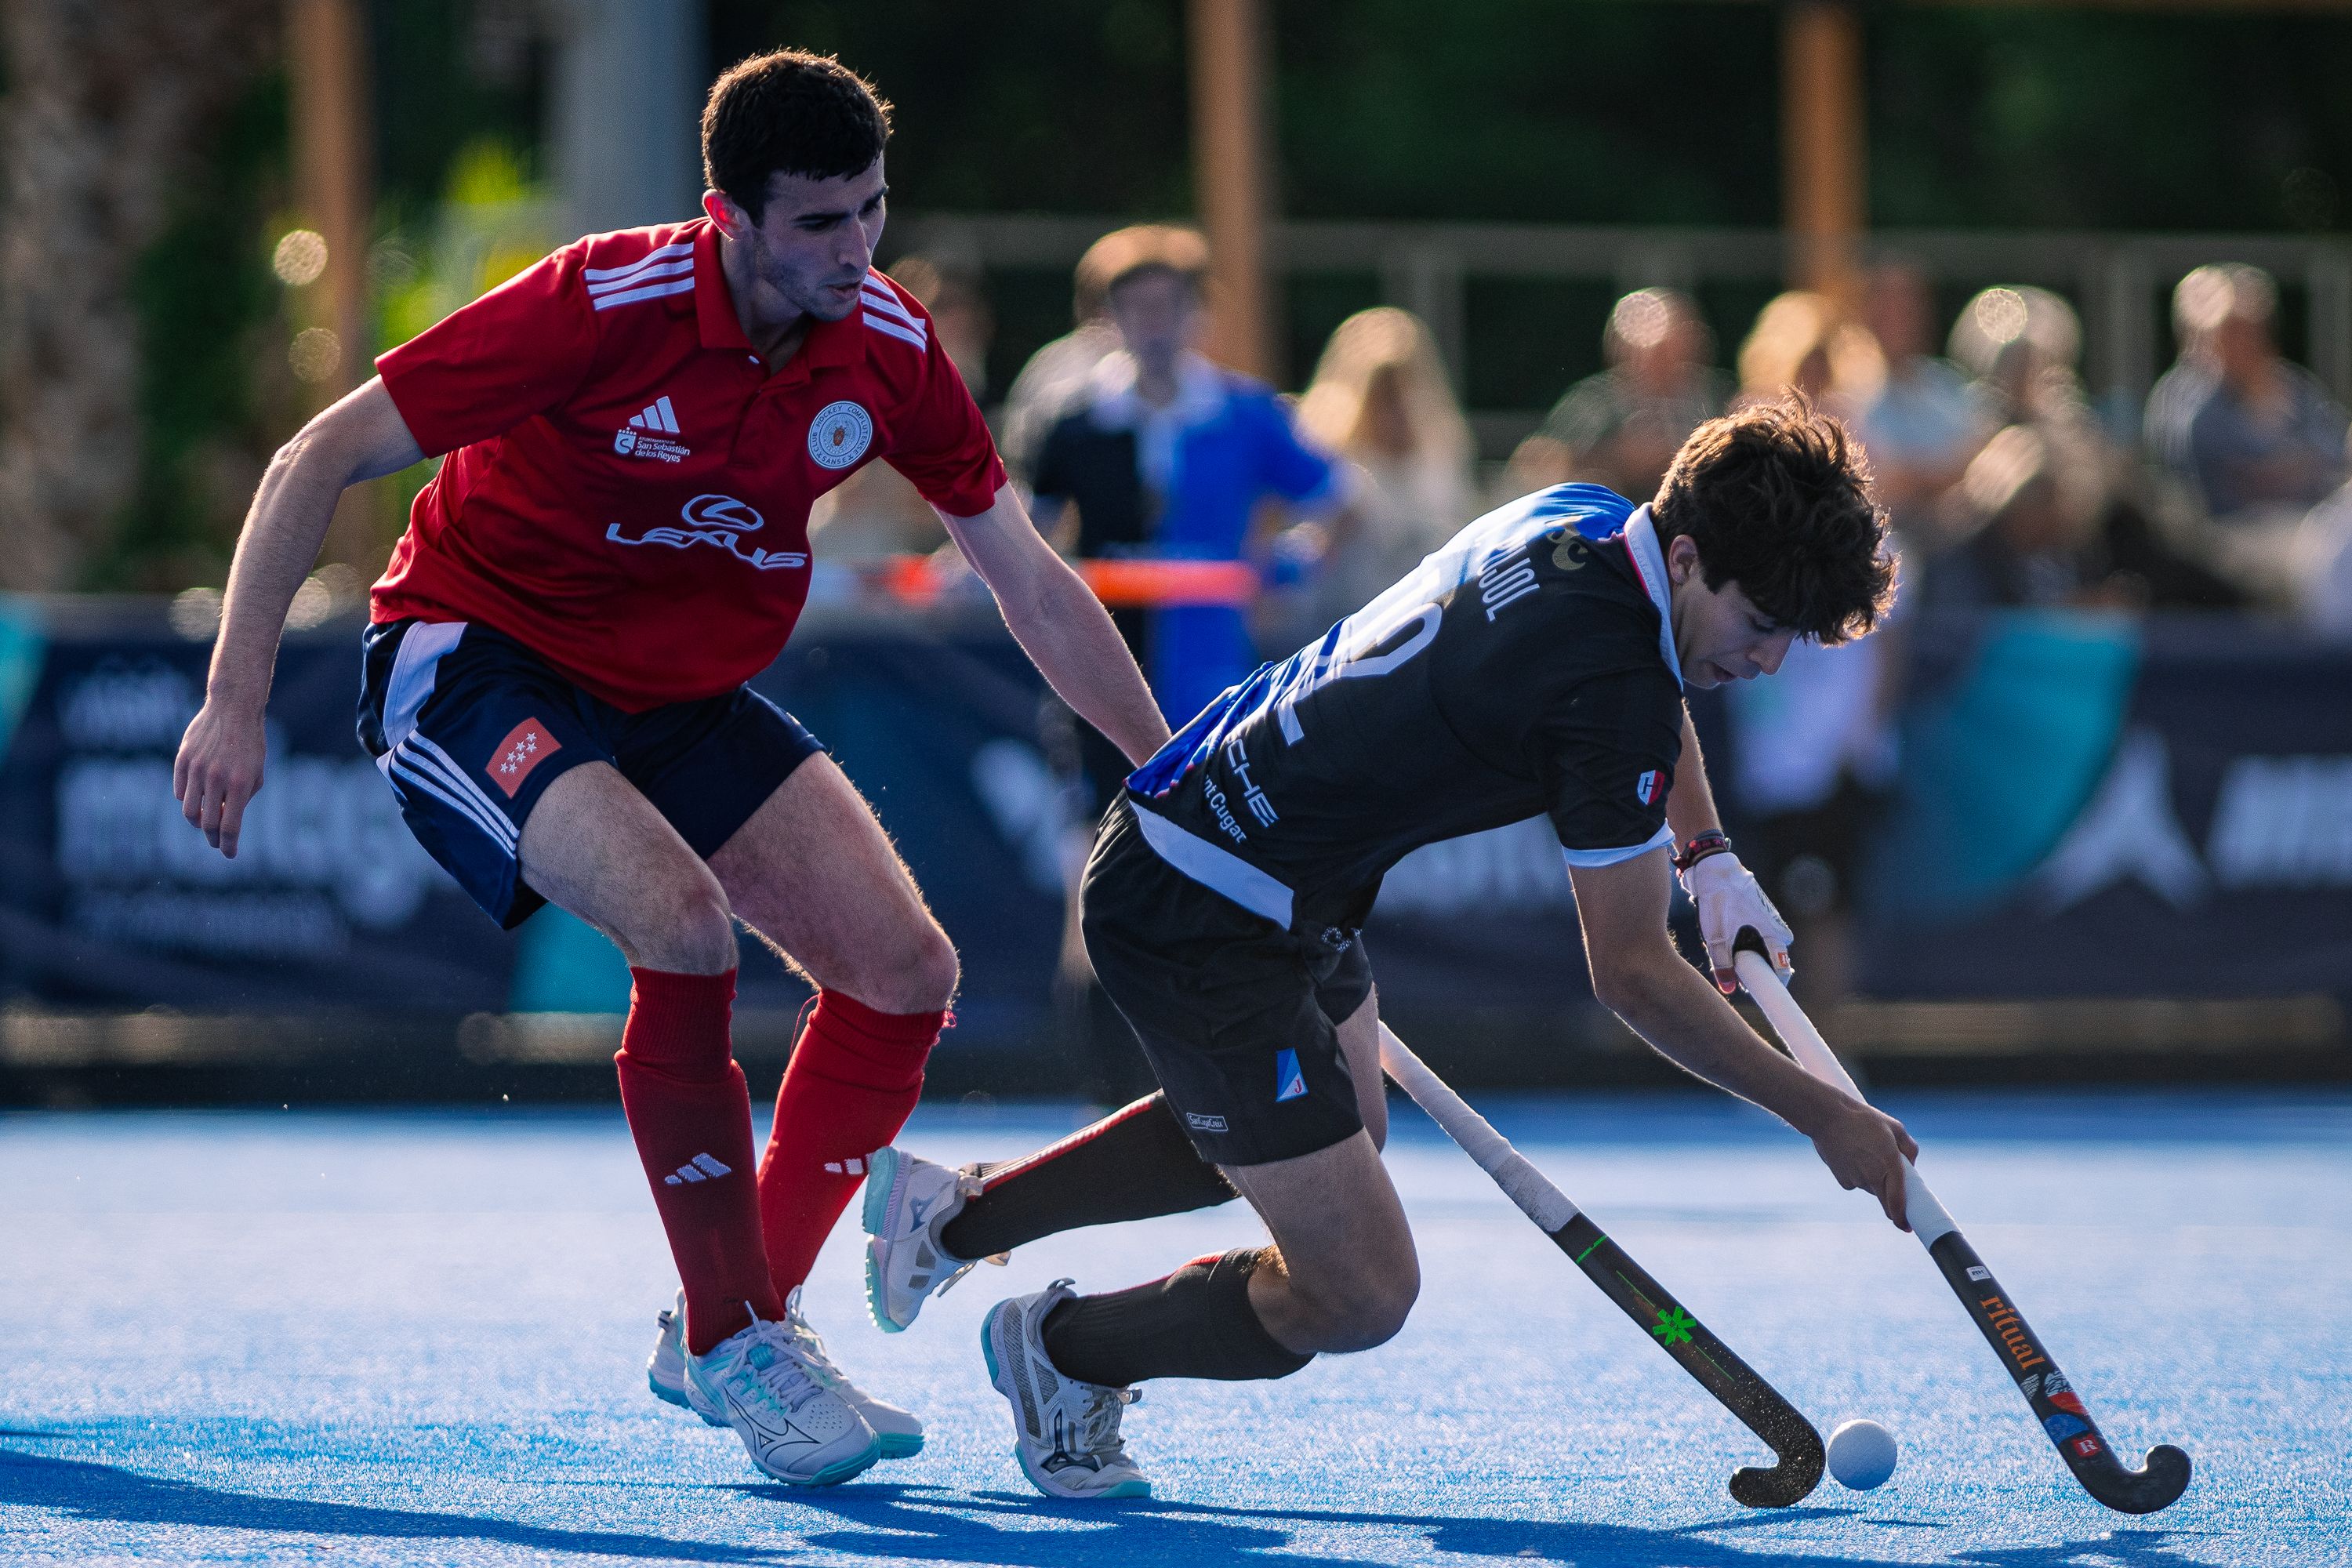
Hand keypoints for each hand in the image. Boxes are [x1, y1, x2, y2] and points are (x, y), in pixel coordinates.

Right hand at [173, 698, 267, 856]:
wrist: (233, 709)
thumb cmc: (250, 744)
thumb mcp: (255, 773)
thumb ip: (242, 798)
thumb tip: (226, 819)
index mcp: (239, 784)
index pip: (229, 826)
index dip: (229, 845)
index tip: (230, 854)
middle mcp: (216, 779)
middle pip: (207, 823)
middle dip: (213, 838)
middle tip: (217, 843)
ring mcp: (196, 769)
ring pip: (189, 811)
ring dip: (198, 822)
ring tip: (206, 823)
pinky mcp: (182, 761)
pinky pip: (180, 791)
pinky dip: (189, 801)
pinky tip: (198, 800)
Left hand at [1681, 852, 1792, 993]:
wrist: (1715, 867)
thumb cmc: (1718, 898)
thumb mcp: (1716, 933)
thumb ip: (1722, 962)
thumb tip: (1728, 989)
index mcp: (1773, 932)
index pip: (1781, 968)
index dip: (1772, 985)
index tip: (1762, 996)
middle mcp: (1777, 928)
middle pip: (1771, 961)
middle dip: (1754, 969)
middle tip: (1734, 971)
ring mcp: (1770, 921)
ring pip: (1761, 949)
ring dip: (1746, 956)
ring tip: (1725, 947)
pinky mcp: (1760, 917)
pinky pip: (1756, 938)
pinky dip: (1743, 944)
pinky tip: (1726, 936)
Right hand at [1806, 1095, 1919, 1229]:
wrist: (1826, 1117)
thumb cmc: (1863, 1118)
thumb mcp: (1894, 1127)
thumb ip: (1909, 1148)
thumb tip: (1911, 1165)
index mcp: (1890, 1164)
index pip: (1898, 1202)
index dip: (1903, 1219)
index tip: (1907, 1226)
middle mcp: (1873, 1177)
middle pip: (1886, 1200)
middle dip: (1892, 1197)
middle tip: (1889, 1177)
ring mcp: (1856, 1180)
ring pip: (1872, 1188)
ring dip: (1874, 1179)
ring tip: (1866, 1153)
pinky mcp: (1843, 1180)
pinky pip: (1857, 1183)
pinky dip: (1859, 1175)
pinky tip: (1853, 1156)